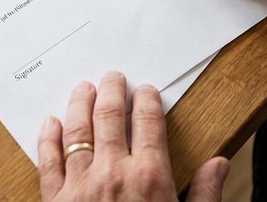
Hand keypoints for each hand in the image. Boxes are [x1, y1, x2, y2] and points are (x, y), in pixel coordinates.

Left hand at [38, 71, 228, 201]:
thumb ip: (206, 194)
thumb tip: (220, 162)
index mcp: (150, 177)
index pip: (148, 122)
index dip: (147, 100)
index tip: (146, 89)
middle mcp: (113, 173)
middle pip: (109, 117)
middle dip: (111, 91)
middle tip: (113, 77)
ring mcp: (79, 186)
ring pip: (76, 131)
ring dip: (79, 104)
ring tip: (83, 88)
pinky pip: (47, 161)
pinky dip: (48, 138)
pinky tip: (51, 123)